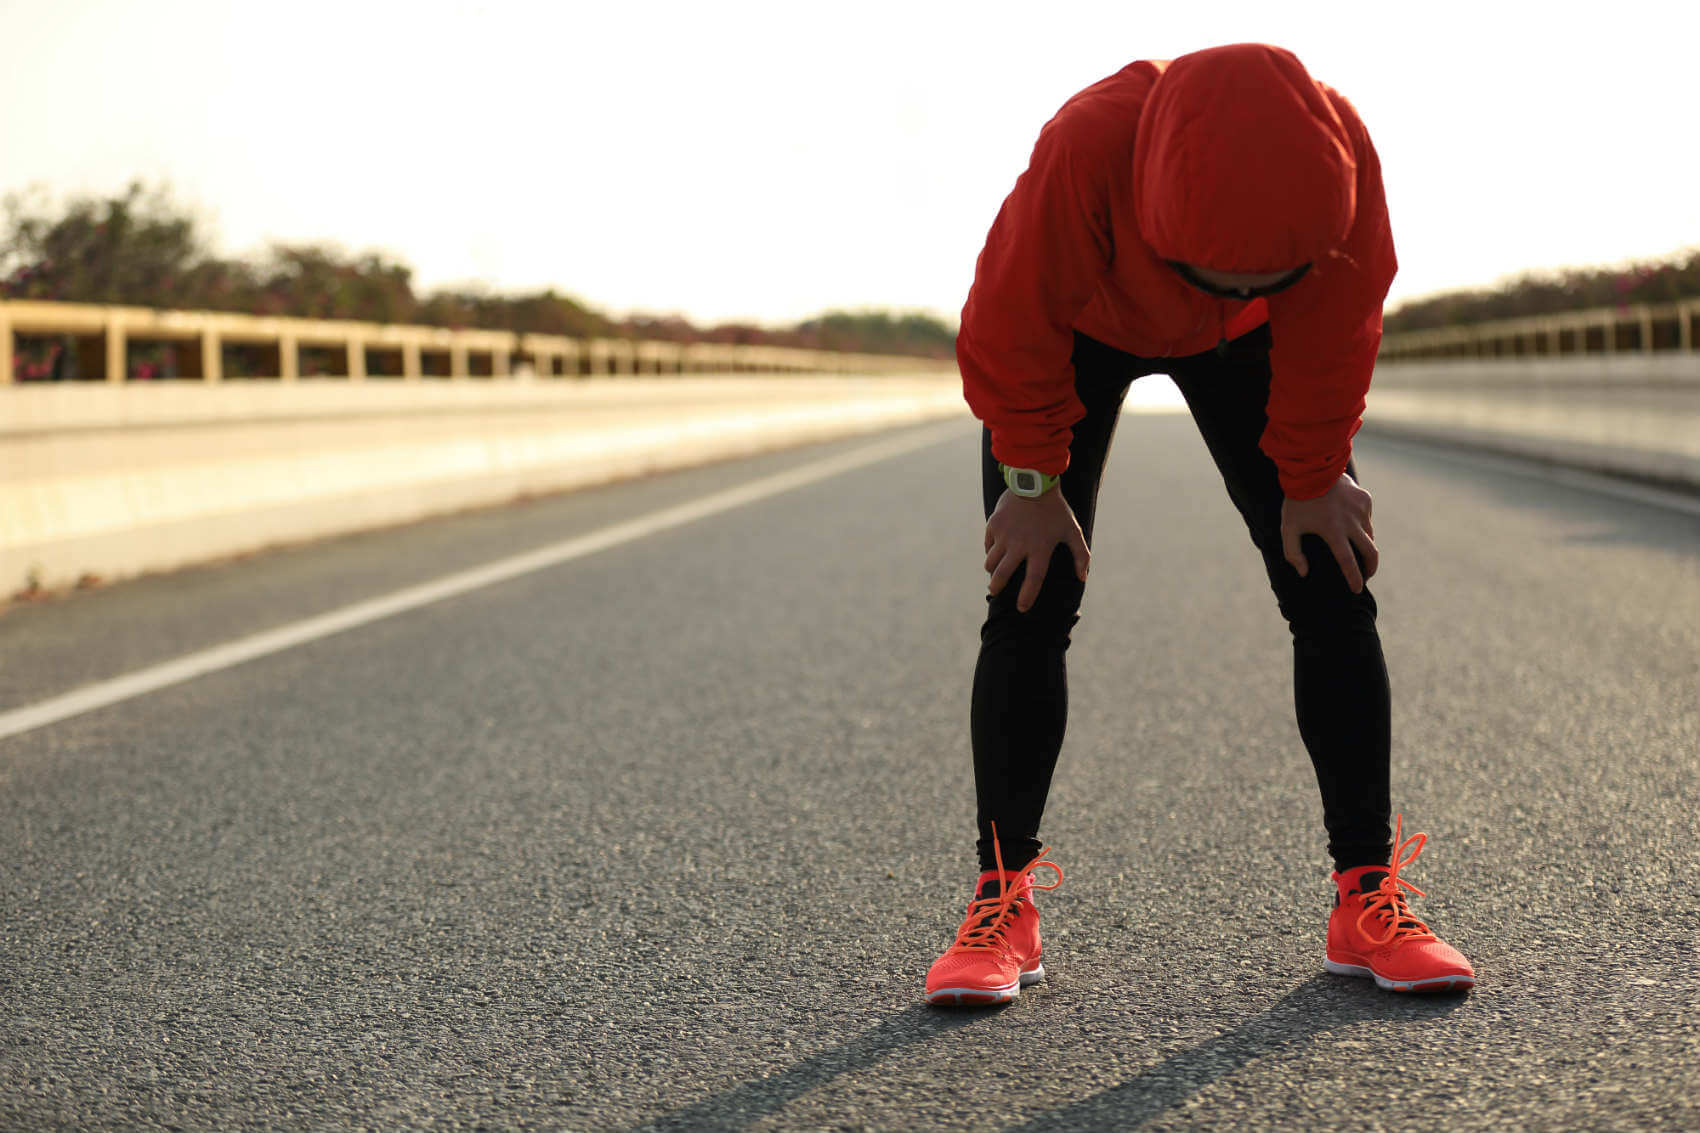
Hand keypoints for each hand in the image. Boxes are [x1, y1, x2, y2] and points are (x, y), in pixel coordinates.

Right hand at [984, 487, 1088, 612]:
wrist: (1034, 481)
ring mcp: (1004, 535)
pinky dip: (990, 550)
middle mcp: (1019, 545)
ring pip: (991, 562)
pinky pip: (988, 544)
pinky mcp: (994, 525)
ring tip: (994, 572)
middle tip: (994, 592)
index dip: (1027, 596)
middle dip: (996, 588)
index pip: (1033, 580)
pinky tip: (995, 550)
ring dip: (992, 570)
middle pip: (1002, 575)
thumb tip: (1083, 577)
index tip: (1021, 608)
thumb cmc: (1056, 509)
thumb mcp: (1073, 530)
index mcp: (1040, 549)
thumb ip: (1081, 555)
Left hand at [1280, 472, 1377, 593]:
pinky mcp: (1365, 499)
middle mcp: (1352, 522)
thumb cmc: (1297, 502)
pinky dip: (1362, 525)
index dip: (1354, 578)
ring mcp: (1361, 510)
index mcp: (1333, 531)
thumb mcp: (1288, 528)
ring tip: (1356, 550)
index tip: (1357, 590)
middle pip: (1370, 552)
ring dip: (1365, 545)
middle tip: (1367, 576)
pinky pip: (1367, 518)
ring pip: (1370, 535)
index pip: (1348, 562)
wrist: (1312, 468)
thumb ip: (1293, 554)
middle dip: (1371, 568)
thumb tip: (1304, 573)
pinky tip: (1350, 523)